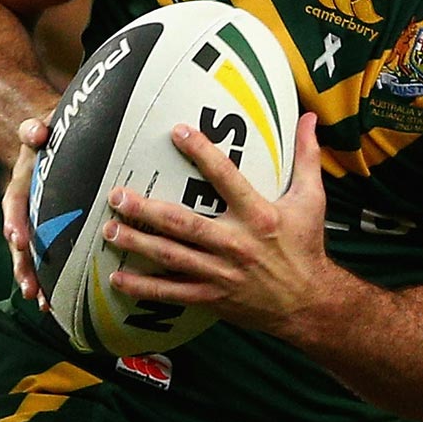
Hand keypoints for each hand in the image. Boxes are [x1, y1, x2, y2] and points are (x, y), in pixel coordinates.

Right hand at [4, 116, 51, 307]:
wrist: (45, 147)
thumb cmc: (44, 138)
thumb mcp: (36, 130)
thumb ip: (33, 130)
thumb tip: (36, 132)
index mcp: (18, 189)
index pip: (13, 207)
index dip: (14, 222)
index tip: (17, 238)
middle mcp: (21, 214)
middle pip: (18, 244)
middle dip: (22, 266)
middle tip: (28, 287)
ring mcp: (33, 228)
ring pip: (30, 259)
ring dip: (34, 281)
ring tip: (40, 304)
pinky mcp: (47, 237)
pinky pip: (46, 261)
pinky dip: (49, 281)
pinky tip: (56, 303)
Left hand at [101, 112, 341, 332]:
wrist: (308, 303)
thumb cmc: (306, 247)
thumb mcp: (312, 199)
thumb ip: (307, 157)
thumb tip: (310, 118)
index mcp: (259, 215)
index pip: (226, 178)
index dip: (202, 153)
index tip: (177, 132)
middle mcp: (236, 244)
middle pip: (184, 223)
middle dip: (147, 209)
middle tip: (117, 195)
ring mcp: (221, 273)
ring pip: (171, 256)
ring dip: (137, 243)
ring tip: (110, 230)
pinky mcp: (212, 297)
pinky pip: (172, 292)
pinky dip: (144, 287)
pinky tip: (117, 278)